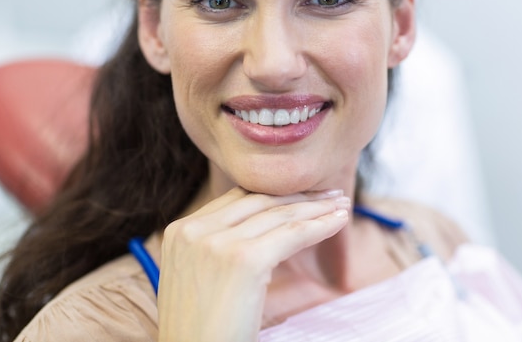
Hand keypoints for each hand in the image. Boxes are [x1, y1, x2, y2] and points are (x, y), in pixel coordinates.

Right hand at [157, 187, 349, 341]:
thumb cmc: (201, 331)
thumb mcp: (196, 276)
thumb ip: (215, 246)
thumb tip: (258, 228)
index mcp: (179, 230)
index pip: (236, 199)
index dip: (274, 194)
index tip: (301, 194)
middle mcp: (194, 229)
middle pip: (259, 200)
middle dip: (299, 195)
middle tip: (329, 194)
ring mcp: (217, 243)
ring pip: (279, 214)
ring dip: (317, 207)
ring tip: (341, 204)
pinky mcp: (244, 260)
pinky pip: (292, 234)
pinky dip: (320, 226)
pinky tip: (339, 221)